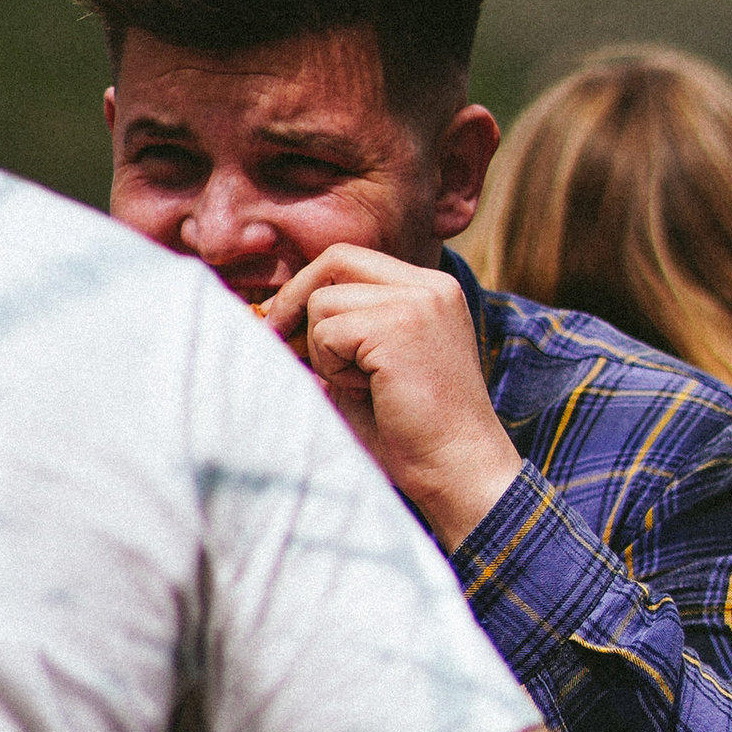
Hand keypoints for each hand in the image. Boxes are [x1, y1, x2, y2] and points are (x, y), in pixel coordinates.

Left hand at [267, 242, 521, 550]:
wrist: (460, 471)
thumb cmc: (413, 433)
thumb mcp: (373, 366)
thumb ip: (340, 330)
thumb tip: (272, 312)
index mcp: (430, 290)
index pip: (352, 260)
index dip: (309, 286)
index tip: (283, 323)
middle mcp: (429, 286)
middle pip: (336, 260)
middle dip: (296, 298)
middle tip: (278, 338)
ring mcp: (417, 302)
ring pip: (325, 300)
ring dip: (323, 349)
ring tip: (359, 385)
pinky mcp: (399, 326)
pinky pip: (328, 331)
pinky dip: (333, 368)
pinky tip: (367, 392)